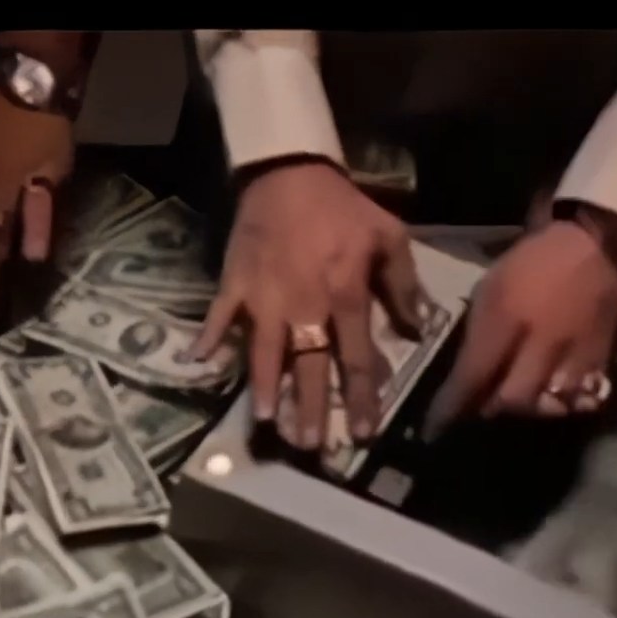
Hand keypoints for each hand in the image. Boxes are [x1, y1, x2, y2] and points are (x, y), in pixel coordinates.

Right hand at [192, 160, 427, 450]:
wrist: (290, 171)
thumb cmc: (343, 207)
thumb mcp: (388, 236)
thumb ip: (403, 286)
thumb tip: (417, 330)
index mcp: (345, 295)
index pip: (357, 358)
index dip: (362, 399)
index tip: (364, 434)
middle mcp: (305, 304)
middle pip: (311, 366)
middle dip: (313, 409)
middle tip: (312, 446)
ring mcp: (265, 297)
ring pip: (266, 352)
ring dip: (266, 388)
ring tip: (266, 422)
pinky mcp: (235, 283)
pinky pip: (220, 316)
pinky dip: (210, 338)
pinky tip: (199, 363)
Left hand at [423, 220, 616, 435]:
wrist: (595, 243)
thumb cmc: (533, 262)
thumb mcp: (491, 287)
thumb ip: (479, 334)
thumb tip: (466, 376)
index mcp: (507, 316)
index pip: (473, 375)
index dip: (451, 407)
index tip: (434, 429)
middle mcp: (541, 340)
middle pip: (513, 400)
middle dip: (492, 408)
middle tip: (483, 403)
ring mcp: (575, 351)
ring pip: (548, 404)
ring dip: (528, 408)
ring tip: (518, 395)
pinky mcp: (601, 357)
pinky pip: (580, 397)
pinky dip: (562, 402)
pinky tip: (552, 393)